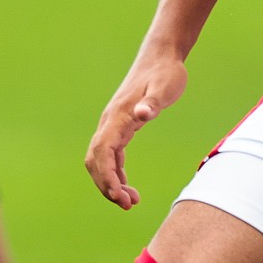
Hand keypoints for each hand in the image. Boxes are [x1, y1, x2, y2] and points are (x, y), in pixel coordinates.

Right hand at [85, 51, 189, 210]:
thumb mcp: (165, 87)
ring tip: (130, 202)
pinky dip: (116, 174)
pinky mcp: (121, 126)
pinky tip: (127, 187)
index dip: (107, 176)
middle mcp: (110, 121)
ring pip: (100, 160)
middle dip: (106, 185)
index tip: (119, 196)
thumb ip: (153, 102)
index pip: (103, 151)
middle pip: (96, 160)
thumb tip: (141, 115)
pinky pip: (111, 156)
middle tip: (127, 205)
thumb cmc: (166, 72)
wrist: (161, 57)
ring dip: (109, 182)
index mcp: (118, 116)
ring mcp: (113, 124)